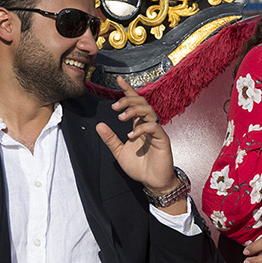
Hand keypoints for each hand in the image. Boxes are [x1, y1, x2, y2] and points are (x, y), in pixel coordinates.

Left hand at [95, 76, 177, 195]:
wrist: (153, 182)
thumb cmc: (140, 167)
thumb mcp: (119, 152)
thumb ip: (110, 139)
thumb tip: (99, 125)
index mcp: (139, 125)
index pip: (134, 103)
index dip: (128, 91)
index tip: (119, 80)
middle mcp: (148, 125)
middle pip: (142, 103)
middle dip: (128, 101)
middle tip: (115, 107)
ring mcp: (156, 131)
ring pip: (149, 111)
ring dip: (134, 111)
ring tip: (120, 117)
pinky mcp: (163, 139)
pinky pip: (153, 127)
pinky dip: (141, 128)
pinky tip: (131, 135)